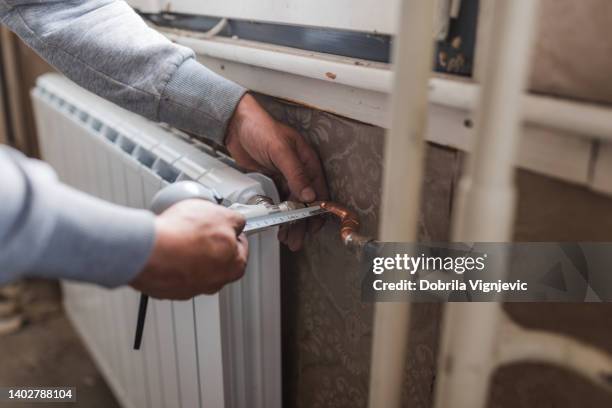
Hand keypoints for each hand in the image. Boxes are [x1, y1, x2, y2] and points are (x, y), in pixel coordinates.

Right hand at [130, 200, 247, 299]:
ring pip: (194, 267)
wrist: (150, 252)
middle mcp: (214, 282)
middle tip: (199, 229)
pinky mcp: (167, 289)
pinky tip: (166, 247)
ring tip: (179, 236)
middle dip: (210, 244)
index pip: (241, 248)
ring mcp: (190, 288)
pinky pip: (173, 272)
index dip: (231, 232)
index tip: (224, 225)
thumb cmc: (186, 236)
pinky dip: (171, 261)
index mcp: (235, 266)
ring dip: (189, 254)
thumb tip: (236, 221)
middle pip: (218, 260)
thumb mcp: (222, 215)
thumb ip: (235, 220)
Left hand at [225, 94, 328, 250]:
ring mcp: (285, 175)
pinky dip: (280, 213)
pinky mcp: (272, 179)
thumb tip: (310, 196)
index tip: (314, 226)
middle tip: (298, 239)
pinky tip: (278, 224)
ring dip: (291, 221)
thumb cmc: (260, 128)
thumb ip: (296, 173)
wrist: (235, 125)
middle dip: (303, 222)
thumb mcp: (280, 150)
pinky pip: (279, 200)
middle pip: (306, 201)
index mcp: (307, 160)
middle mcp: (299, 169)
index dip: (318, 210)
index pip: (319, 189)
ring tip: (288, 238)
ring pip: (293, 204)